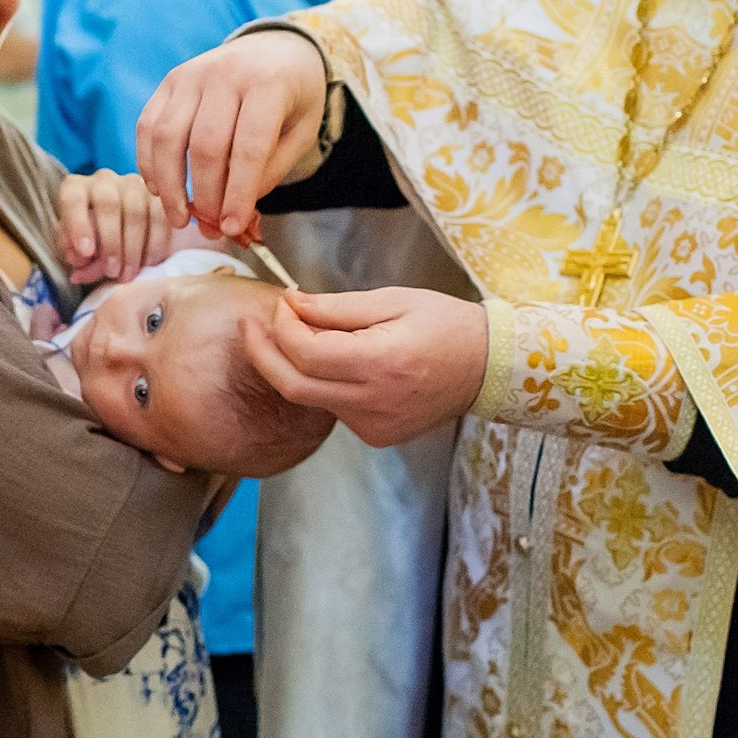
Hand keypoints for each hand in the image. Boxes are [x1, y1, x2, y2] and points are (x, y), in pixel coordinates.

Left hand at [58, 169, 171, 283]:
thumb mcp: (75, 250)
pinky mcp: (157, 197)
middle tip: (111, 271)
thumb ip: (74, 254)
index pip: (74, 199)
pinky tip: (147, 263)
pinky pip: (160, 218)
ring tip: (128, 273)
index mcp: (76, 188)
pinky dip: (154, 244)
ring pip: (136, 211)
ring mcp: (133, 185)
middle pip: (108, 203)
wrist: (114, 236)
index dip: (79, 226)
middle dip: (111, 242)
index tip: (86, 253)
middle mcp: (104, 181)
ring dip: (133, 248)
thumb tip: (80, 260)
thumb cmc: (89, 242)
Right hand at [135, 31, 328, 242]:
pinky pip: (148, 125)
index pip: (249, 147)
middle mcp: (226, 73)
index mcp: (269, 84)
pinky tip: (159, 189)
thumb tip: (232, 215)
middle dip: (205, 196)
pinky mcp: (170, 81)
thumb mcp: (300, 133)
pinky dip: (148, 162)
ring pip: (168, 136)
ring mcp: (192, 74)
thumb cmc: (293, 98)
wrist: (276, 48)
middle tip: (209, 227)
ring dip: (169, 185)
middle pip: (205, 146)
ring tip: (179, 217)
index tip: (231, 227)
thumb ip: (269, 171)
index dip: (238, 193)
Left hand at [242, 287, 487, 447]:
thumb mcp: (393, 300)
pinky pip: (334, 408)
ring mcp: (374, 426)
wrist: (487, 368)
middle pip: (293, 386)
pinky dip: (325, 383)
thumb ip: (336, 307)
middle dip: (263, 354)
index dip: (282, 327)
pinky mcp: (376, 436)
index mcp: (380, 363)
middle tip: (251, 326)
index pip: (305, 353)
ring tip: (306, 335)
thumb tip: (291, 305)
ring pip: (312, 397)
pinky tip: (341, 363)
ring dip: (298, 366)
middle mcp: (374, 402)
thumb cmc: (444, 325)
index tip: (281, 303)